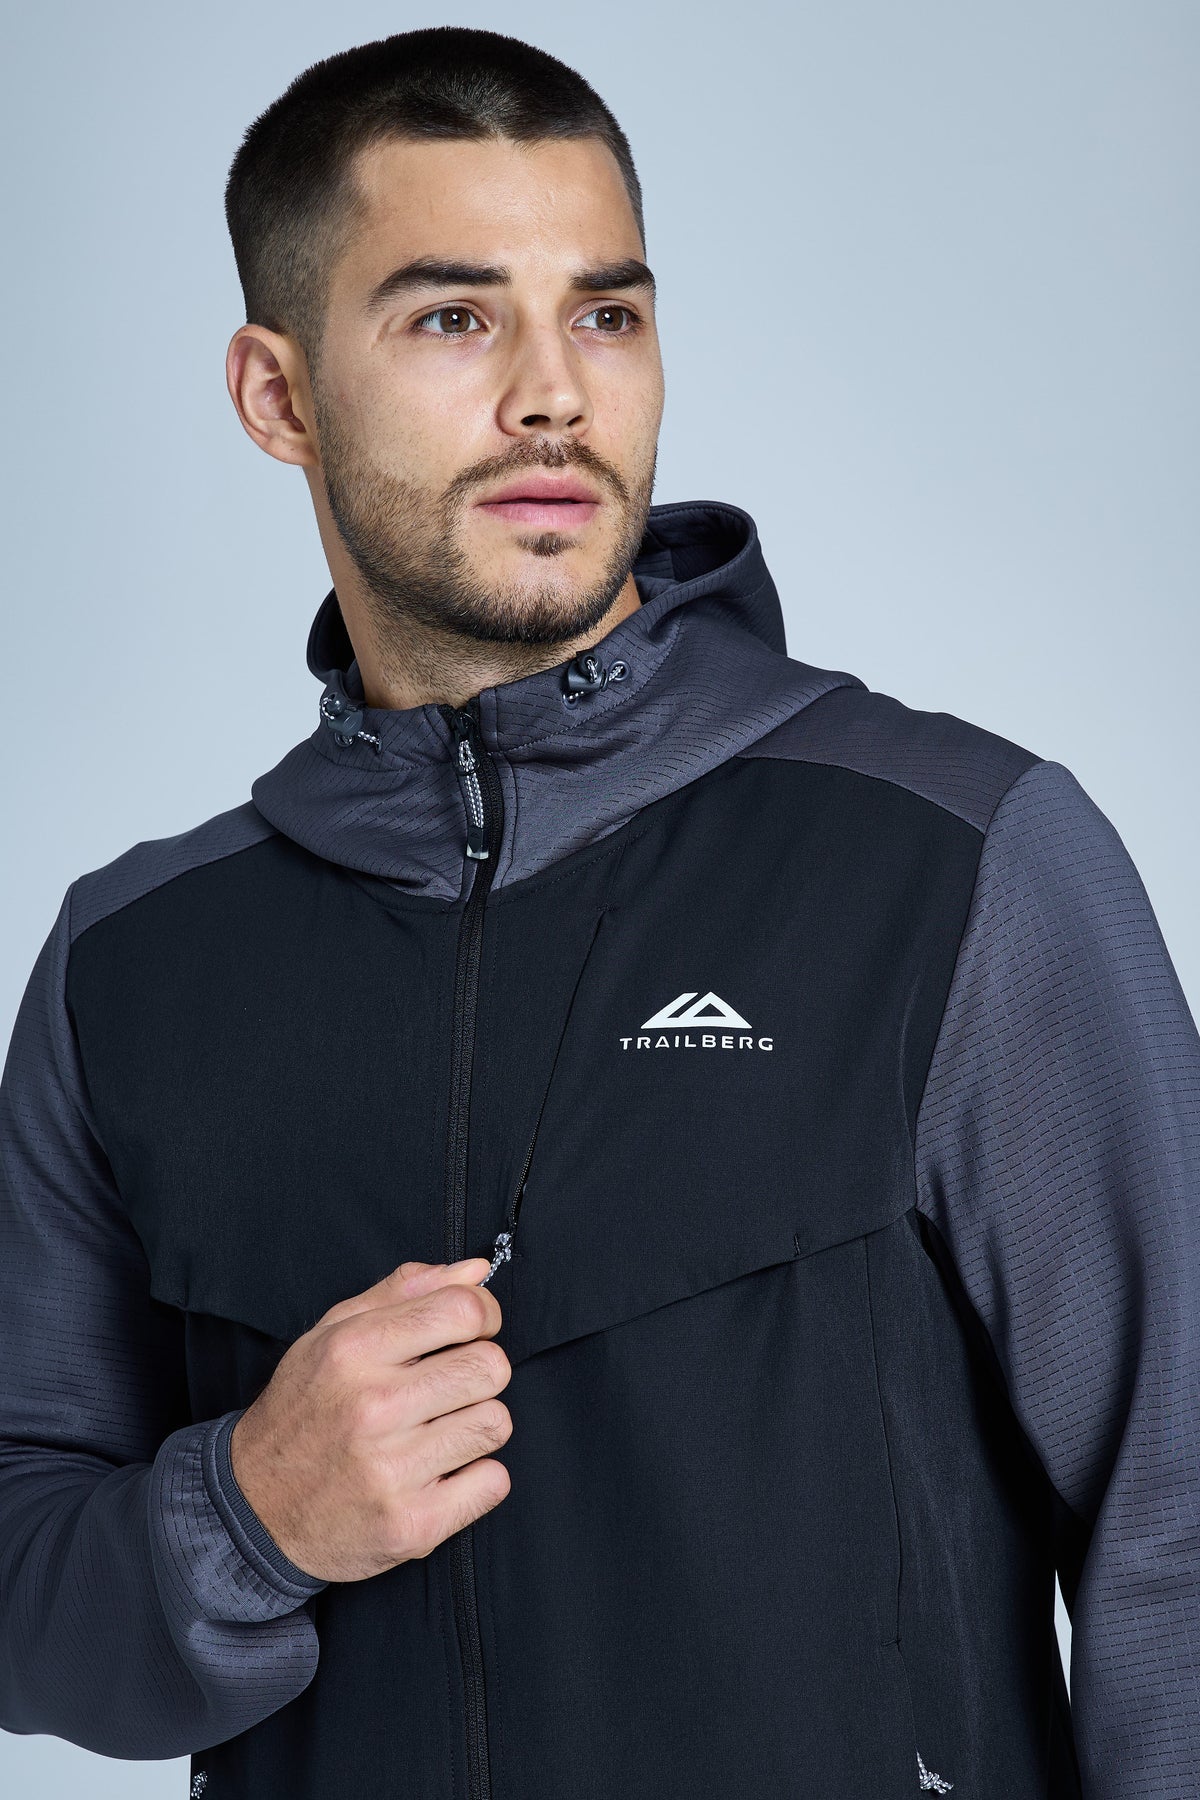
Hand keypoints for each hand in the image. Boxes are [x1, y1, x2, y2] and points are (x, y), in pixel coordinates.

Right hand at [228, 1257, 511, 1582]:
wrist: (255, 1510)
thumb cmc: (305, 1409)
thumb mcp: (333, 1333)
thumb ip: (405, 1292)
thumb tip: (478, 1271)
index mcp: (353, 1349)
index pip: (464, 1309)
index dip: (483, 1316)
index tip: (471, 1332)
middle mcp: (372, 1407)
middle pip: (490, 1367)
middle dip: (479, 1373)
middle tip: (448, 1388)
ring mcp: (391, 1471)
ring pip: (495, 1423)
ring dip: (475, 1426)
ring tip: (436, 1433)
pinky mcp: (411, 1525)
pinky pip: (493, 1483)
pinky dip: (477, 1479)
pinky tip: (440, 1474)